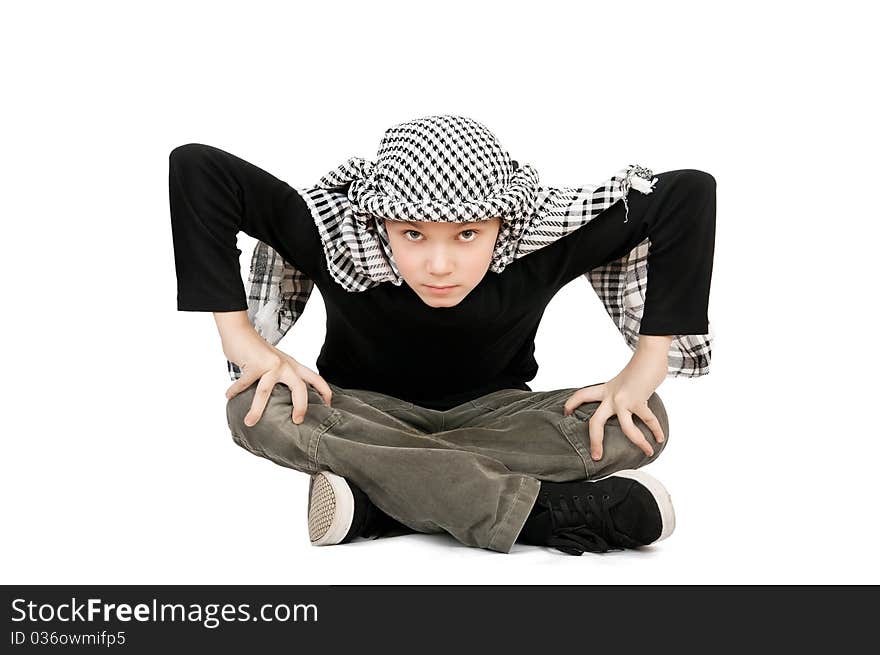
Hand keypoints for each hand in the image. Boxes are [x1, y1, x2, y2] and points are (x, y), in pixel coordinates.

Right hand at [224, 336, 332, 426]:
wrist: (239, 331)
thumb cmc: (256, 351)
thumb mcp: (275, 363)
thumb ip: (280, 378)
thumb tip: (280, 401)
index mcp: (292, 366)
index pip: (315, 378)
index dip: (324, 391)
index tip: (328, 405)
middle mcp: (285, 365)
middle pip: (299, 388)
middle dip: (301, 406)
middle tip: (297, 421)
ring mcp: (270, 365)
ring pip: (265, 391)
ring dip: (256, 409)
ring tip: (250, 421)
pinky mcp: (254, 365)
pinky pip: (244, 384)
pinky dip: (234, 391)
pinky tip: (229, 396)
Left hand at [562, 346, 667, 460]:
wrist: (649, 355)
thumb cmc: (640, 366)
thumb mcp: (623, 381)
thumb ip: (622, 393)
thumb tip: (629, 403)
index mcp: (606, 389)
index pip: (582, 395)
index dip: (571, 404)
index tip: (565, 412)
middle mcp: (612, 396)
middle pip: (595, 422)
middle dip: (595, 441)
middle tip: (596, 456)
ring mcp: (624, 400)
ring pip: (627, 428)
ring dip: (639, 442)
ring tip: (647, 452)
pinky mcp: (639, 400)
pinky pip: (648, 420)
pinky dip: (656, 430)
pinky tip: (659, 439)